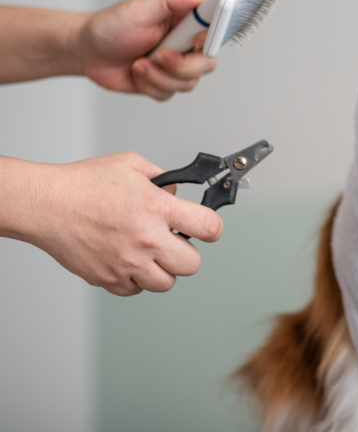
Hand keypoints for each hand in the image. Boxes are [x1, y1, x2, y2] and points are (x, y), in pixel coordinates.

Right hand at [5, 152, 223, 295]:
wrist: (46, 204)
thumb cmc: (84, 183)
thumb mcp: (132, 165)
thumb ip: (163, 179)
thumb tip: (178, 194)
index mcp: (157, 208)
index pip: (208, 227)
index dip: (213, 228)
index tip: (209, 228)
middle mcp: (145, 238)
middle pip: (193, 265)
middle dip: (189, 254)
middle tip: (175, 243)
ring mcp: (127, 262)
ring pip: (166, 283)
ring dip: (164, 270)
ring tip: (150, 253)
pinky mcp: (108, 279)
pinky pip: (135, 290)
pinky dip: (136, 279)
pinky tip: (128, 260)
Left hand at [77, 0, 216, 99]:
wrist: (88, 51)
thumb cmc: (111, 26)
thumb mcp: (140, 7)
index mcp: (187, 21)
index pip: (216, 30)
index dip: (210, 40)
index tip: (194, 43)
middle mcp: (187, 44)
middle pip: (207, 64)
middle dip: (180, 66)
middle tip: (158, 56)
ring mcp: (178, 65)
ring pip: (188, 83)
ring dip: (158, 76)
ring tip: (139, 63)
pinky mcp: (166, 82)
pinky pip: (170, 93)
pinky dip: (149, 85)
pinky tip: (137, 72)